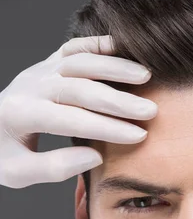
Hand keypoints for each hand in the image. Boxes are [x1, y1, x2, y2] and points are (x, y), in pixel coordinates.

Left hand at [0, 35, 157, 187]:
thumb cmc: (1, 155)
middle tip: (151, 111)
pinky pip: (73, 47)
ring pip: (79, 61)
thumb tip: (95, 156)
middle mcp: (29, 85)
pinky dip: (99, 45)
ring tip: (147, 76)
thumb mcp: (18, 173)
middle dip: (118, 101)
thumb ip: (54, 168)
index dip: (106, 127)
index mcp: (20, 114)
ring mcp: (38, 70)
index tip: (138, 136)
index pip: (69, 119)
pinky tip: (125, 50)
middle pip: (79, 88)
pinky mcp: (46, 63)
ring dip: (114, 67)